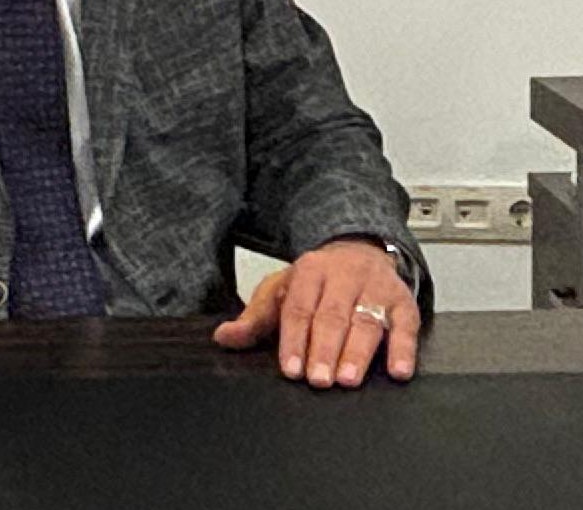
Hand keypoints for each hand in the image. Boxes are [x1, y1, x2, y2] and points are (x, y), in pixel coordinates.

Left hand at [212, 238, 419, 387]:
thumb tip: (224, 338)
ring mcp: (375, 288)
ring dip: (358, 352)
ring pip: (367, 321)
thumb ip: (254, 318)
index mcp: (308, 271)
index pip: (298, 307)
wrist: (359, 250)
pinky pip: (406, 325)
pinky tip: (398, 370)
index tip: (290, 368)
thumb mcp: (281, 291)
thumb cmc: (316, 282)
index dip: (293, 339)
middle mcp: (342, 276)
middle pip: (332, 315)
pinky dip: (403, 349)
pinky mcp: (403, 301)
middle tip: (319, 379)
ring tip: (348, 379)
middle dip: (324, 348)